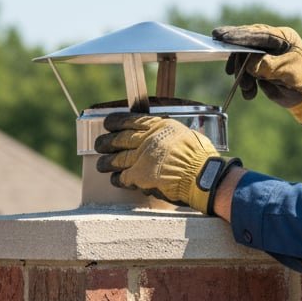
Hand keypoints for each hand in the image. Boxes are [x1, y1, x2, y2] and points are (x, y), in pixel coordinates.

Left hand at [94, 114, 234, 213]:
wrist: (202, 175)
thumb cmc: (201, 157)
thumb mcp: (187, 135)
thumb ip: (171, 136)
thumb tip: (167, 139)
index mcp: (160, 126)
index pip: (132, 120)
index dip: (117, 122)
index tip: (108, 123)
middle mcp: (148, 138)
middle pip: (120, 139)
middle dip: (107, 142)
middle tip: (99, 144)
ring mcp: (142, 157)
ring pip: (117, 158)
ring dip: (107, 162)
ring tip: (102, 165)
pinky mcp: (140, 175)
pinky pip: (123, 177)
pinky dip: (118, 179)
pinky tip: (115, 179)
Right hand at [212, 23, 301, 125]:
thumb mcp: (289, 71)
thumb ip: (269, 66)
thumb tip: (249, 64)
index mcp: (282, 37)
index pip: (258, 34)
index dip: (239, 36)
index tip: (223, 38)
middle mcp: (271, 42)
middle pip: (246, 44)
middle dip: (238, 60)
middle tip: (230, 71)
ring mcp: (264, 54)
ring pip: (243, 59)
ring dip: (242, 76)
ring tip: (248, 89)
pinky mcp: (258, 66)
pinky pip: (245, 72)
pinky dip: (245, 83)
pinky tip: (249, 93)